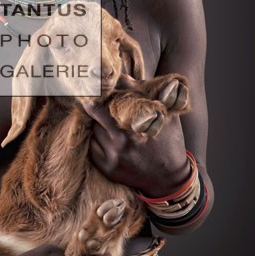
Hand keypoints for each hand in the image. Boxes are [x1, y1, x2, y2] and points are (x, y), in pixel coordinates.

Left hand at [81, 76, 190, 198]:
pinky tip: (102, 133)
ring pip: (93, 130)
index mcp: (136, 126)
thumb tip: (123, 75)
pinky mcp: (106, 168)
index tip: (91, 80)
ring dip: (94, 121)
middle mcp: (122, 142)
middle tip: (85, 92)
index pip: (109, 102)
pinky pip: (92, 146)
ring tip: (98, 114)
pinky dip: (94, 137)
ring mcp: (112, 157)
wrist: (169, 179)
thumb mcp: (165, 116)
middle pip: (96, 115)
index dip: (99, 91)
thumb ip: (144, 95)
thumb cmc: (169, 142)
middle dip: (92, 103)